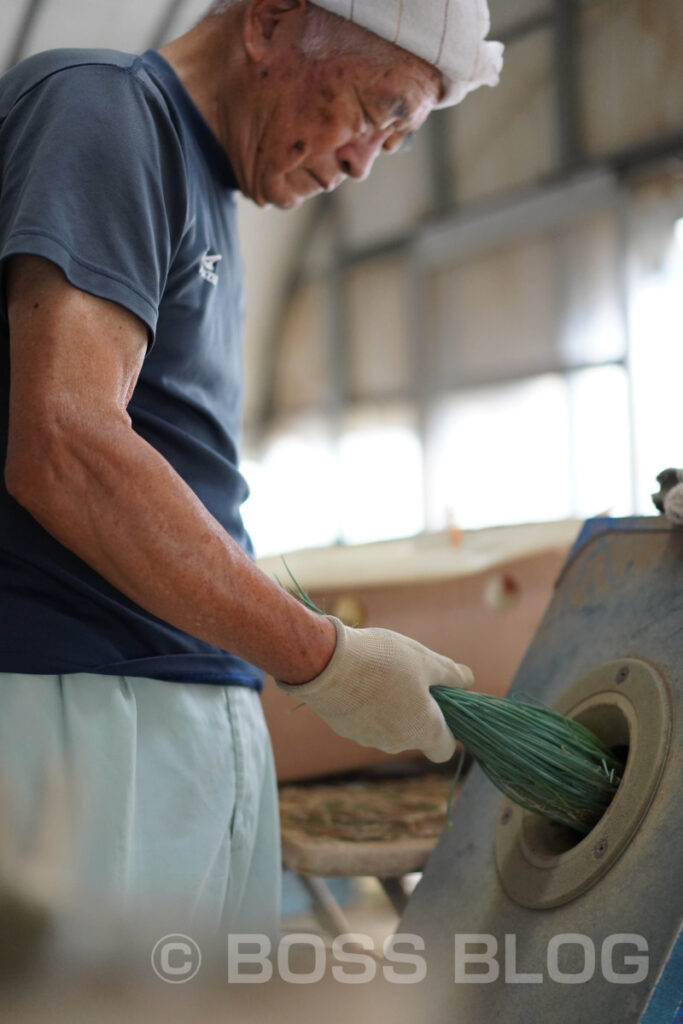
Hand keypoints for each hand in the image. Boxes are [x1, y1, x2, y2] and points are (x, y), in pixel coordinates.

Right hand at [276, 616, 473, 761]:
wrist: (326, 663)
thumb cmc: (384, 661)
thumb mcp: (425, 660)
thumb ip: (451, 674)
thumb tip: (469, 680)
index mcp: (423, 731)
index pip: (444, 749)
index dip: (447, 729)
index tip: (441, 705)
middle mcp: (397, 743)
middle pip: (415, 734)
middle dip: (416, 710)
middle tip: (410, 677)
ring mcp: (368, 739)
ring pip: (389, 727)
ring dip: (391, 706)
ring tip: (380, 673)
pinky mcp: (344, 730)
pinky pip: (365, 721)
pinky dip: (367, 705)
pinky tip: (359, 679)